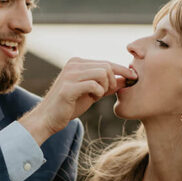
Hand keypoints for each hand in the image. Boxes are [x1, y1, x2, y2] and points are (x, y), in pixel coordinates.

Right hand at [19, 58, 136, 144]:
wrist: (48, 119)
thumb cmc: (69, 106)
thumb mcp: (92, 93)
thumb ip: (107, 85)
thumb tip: (126, 79)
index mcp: (78, 63)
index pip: (106, 62)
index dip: (122, 69)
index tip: (133, 77)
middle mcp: (73, 65)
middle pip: (107, 66)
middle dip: (113, 80)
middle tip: (108, 93)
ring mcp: (70, 74)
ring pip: (102, 73)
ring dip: (106, 87)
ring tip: (98, 96)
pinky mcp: (68, 87)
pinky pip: (94, 84)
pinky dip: (98, 92)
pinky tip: (93, 98)